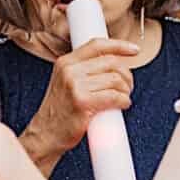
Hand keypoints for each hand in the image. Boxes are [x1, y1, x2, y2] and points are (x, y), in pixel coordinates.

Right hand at [21, 36, 136, 164]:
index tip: (133, 50)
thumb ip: (83, 70)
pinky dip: (124, 100)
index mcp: (65, 62)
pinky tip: (122, 104)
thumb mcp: (64, 82)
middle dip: (126, 74)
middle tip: (127, 86)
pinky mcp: (83, 102)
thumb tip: (112, 64)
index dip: (119, 45)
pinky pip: (114, 96)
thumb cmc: (59, 112)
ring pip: (115, 79)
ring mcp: (75, 86)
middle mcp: (69, 71)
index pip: (97, 45)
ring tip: (123, 97)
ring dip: (125, 90)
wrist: (45, 134)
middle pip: (111, 62)